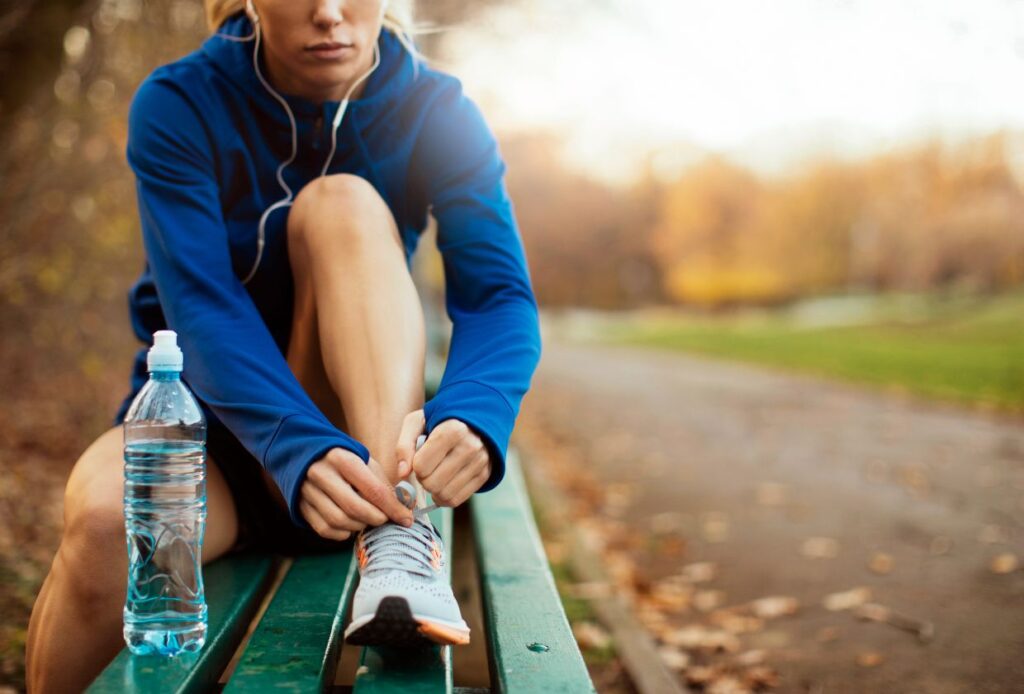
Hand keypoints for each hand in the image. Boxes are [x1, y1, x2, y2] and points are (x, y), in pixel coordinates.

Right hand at [299, 447, 413, 540]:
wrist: (304, 455)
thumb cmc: (343, 460)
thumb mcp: (364, 461)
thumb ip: (382, 483)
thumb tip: (404, 507)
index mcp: (342, 459)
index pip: (372, 489)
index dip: (392, 508)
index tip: (406, 519)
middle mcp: (321, 474)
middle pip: (354, 508)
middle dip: (376, 518)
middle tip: (385, 519)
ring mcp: (307, 492)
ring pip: (339, 521)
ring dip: (359, 526)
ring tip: (367, 519)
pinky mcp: (300, 506)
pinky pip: (325, 529)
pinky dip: (342, 533)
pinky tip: (350, 525)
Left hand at [395, 409, 491, 507]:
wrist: (472, 422)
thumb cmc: (438, 422)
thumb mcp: (416, 423)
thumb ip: (404, 446)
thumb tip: (402, 473)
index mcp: (452, 430)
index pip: (421, 466)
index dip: (415, 466)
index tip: (419, 458)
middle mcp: (470, 447)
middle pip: (432, 484)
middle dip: (423, 480)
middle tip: (426, 469)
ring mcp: (480, 463)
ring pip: (444, 495)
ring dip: (433, 491)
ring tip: (434, 476)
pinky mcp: (484, 476)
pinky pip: (456, 500)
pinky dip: (444, 498)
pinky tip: (443, 485)